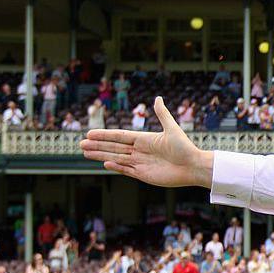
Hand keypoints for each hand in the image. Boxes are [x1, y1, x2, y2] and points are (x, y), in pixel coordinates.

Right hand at [80, 96, 213, 187]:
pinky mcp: (143, 175)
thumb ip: (162, 114)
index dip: (104, 135)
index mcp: (144, 139)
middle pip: (114, 147)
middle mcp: (140, 151)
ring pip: (116, 158)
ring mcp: (141, 163)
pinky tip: (104, 162)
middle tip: (80, 144)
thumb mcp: (172, 129)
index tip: (89, 133)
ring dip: (101, 155)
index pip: (119, 136)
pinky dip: (115, 167)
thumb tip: (158, 98)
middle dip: (97, 145)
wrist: (193, 167)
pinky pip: (126, 170)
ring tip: (85, 153)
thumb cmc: (185, 148)